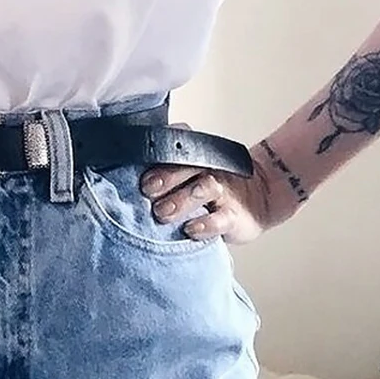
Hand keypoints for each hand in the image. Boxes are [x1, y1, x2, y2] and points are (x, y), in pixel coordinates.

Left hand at [138, 125, 290, 245]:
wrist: (258, 198)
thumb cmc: (209, 189)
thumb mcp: (188, 176)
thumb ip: (163, 174)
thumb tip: (121, 179)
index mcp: (193, 157)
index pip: (174, 148)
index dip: (156, 157)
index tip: (140, 174)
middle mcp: (207, 169)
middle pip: (186, 166)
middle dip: (165, 177)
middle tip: (148, 191)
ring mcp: (223, 191)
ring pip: (203, 188)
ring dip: (181, 199)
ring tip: (163, 212)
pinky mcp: (235, 215)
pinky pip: (221, 218)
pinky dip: (206, 224)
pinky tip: (191, 230)